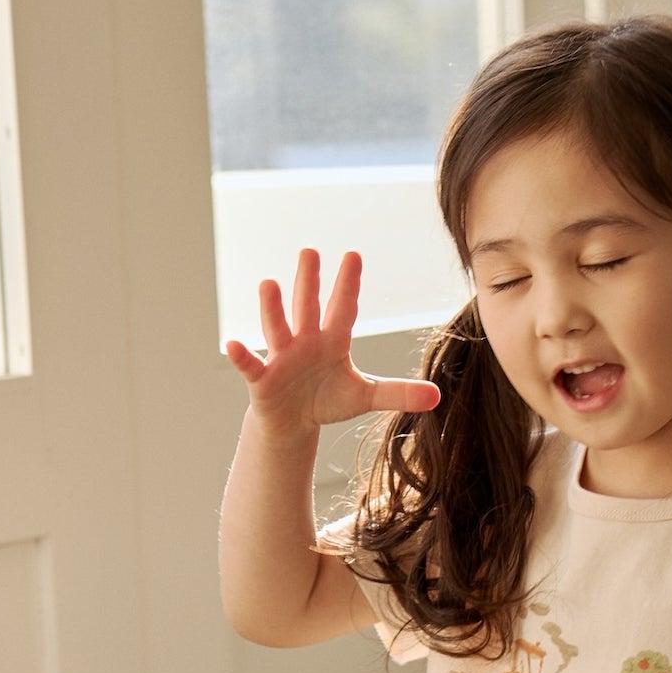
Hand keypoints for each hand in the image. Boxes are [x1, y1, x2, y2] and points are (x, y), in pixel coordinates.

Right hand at [224, 248, 439, 439]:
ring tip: (268, 283)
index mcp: (332, 341)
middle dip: (308, 281)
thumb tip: (438, 396)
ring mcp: (282, 358)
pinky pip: (251, 366)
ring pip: (277, 328)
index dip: (348, 285)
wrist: (295, 422)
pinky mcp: (263, 380)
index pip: (343, 308)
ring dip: (272, 308)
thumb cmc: (328, 400)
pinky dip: (242, 356)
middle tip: (310, 251)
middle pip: (308, 307)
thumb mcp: (366, 397)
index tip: (353, 254)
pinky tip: (233, 344)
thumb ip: (399, 393)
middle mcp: (305, 342)